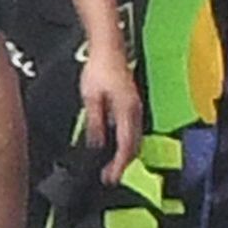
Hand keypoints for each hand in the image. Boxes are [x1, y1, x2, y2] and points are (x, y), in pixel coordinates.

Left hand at [81, 44, 141, 184]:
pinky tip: (115, 147)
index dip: (118, 165)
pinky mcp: (132, 105)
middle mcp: (135, 111)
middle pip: (134, 146)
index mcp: (126, 110)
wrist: (109, 49)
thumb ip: (95, 122)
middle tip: (109, 177)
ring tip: (111, 166)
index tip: (110, 178)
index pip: (125, 146)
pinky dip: (126, 143)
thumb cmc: (100, 68)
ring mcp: (136, 108)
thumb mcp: (91, 98)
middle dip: (123, 164)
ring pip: (135, 139)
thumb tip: (95, 143)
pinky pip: (133, 130)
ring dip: (125, 154)